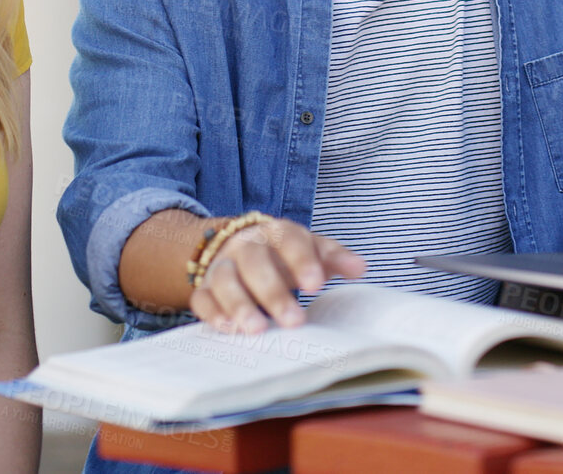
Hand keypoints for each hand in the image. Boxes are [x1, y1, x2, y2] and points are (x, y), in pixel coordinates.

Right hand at [188, 218, 365, 334]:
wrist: (236, 246)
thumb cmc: (282, 253)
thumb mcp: (310, 249)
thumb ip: (333, 258)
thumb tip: (361, 268)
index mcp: (275, 233)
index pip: (289, 241)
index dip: (302, 262)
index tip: (316, 285)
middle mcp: (245, 246)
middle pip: (255, 263)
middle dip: (273, 292)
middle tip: (295, 322)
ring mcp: (221, 266)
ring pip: (224, 280)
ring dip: (239, 305)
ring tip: (258, 330)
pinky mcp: (204, 288)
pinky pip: (201, 299)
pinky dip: (213, 313)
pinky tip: (229, 329)